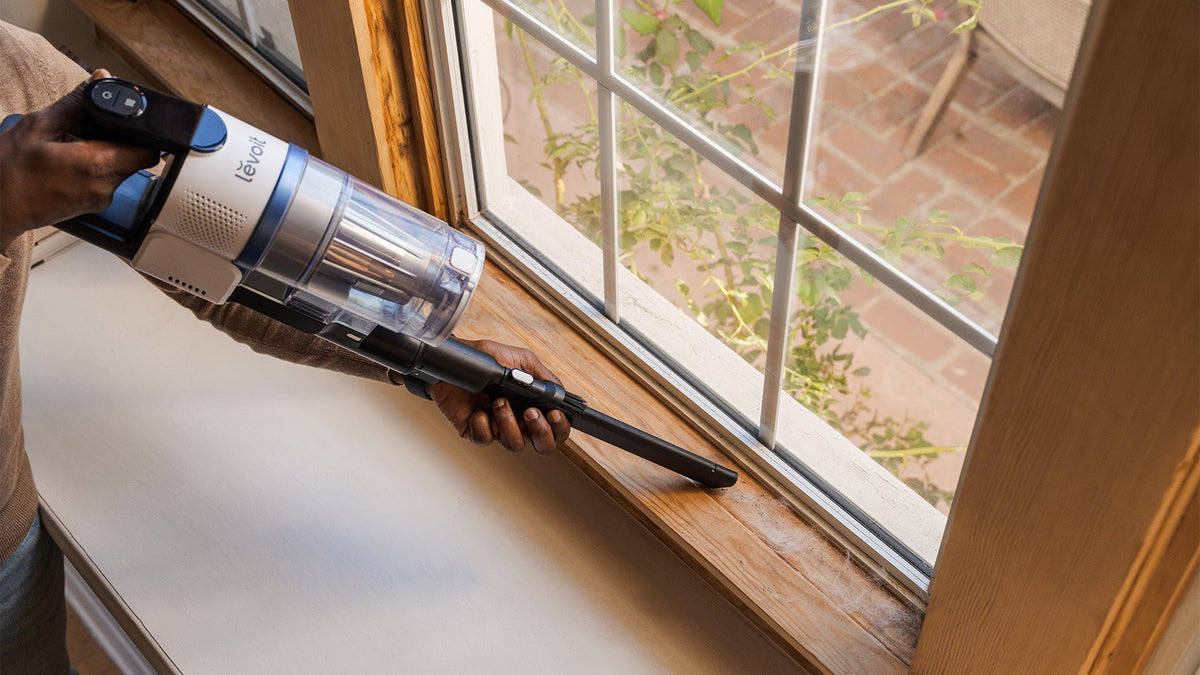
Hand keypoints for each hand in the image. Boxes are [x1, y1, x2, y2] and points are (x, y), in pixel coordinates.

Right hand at [0, 69, 159, 250]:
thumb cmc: (10, 170)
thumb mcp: (38, 126)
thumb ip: (76, 102)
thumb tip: (101, 79)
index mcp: (96, 164)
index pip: (148, 152)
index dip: (144, 135)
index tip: (129, 123)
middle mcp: (106, 186)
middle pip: (136, 159)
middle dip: (121, 140)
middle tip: (94, 129)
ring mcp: (101, 199)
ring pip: (123, 169)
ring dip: (108, 153)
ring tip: (77, 145)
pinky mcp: (95, 205)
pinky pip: (109, 181)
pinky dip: (98, 167)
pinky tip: (72, 161)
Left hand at [429, 339, 571, 454]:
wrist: (454, 360)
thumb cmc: (487, 359)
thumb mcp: (520, 359)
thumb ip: (543, 377)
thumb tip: (560, 392)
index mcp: (533, 406)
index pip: (556, 429)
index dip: (559, 427)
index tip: (553, 414)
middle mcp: (518, 421)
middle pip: (543, 446)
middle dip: (540, 432)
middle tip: (529, 413)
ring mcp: (497, 427)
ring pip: (515, 444)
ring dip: (509, 423)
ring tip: (499, 401)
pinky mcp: (475, 430)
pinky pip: (485, 439)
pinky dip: (482, 426)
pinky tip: (478, 411)